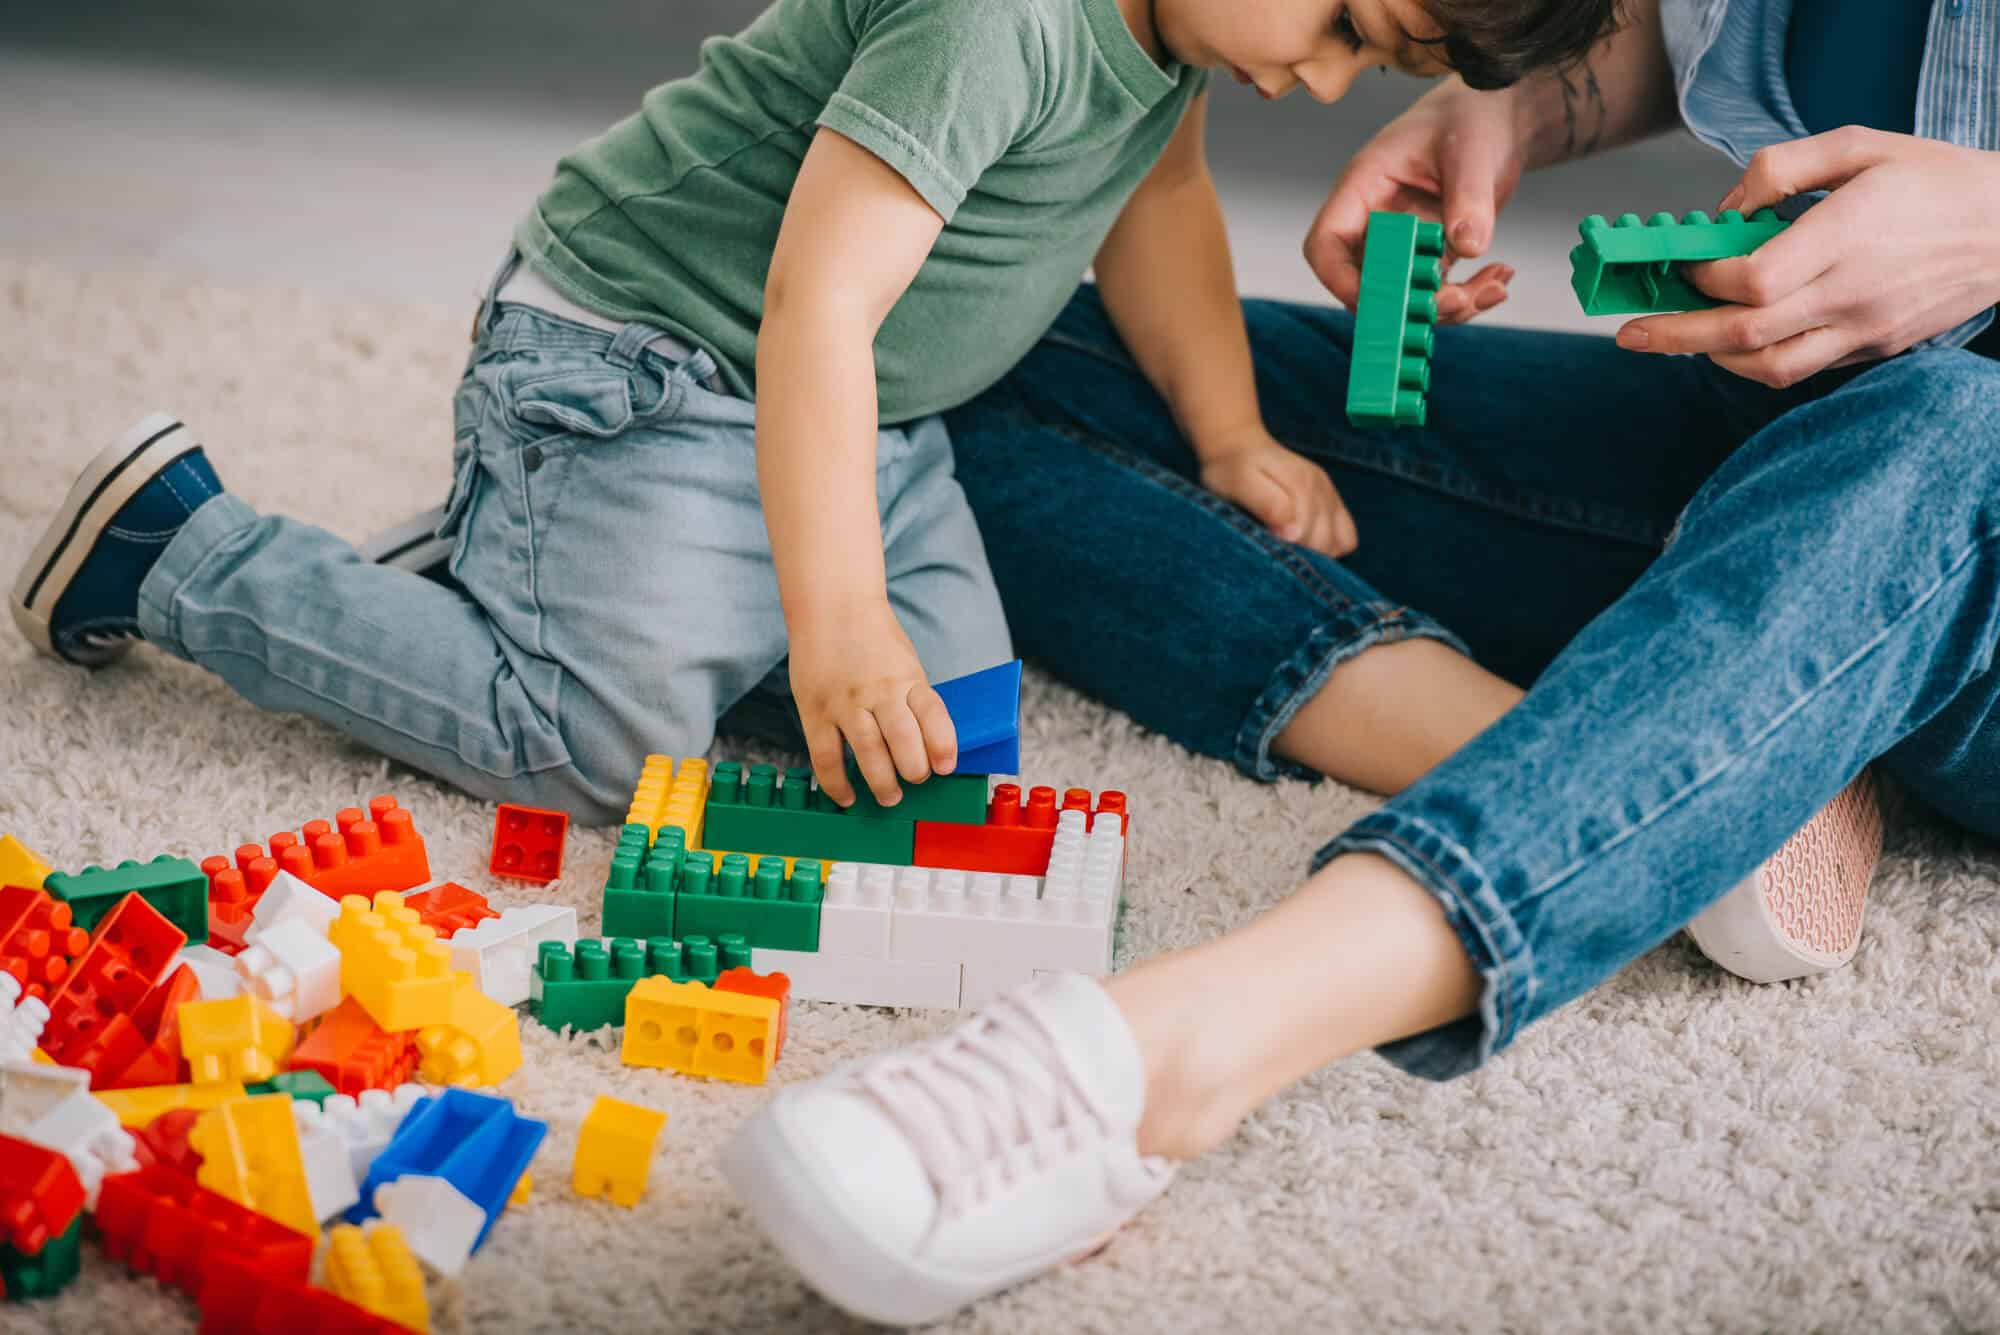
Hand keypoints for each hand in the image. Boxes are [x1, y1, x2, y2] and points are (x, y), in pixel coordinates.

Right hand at [787, 595, 955, 806]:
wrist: (832, 605)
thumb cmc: (875, 640)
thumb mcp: (905, 664)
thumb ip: (913, 700)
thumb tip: (926, 747)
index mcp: (908, 678)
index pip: (933, 716)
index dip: (943, 746)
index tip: (946, 767)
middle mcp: (879, 690)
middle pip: (903, 740)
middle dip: (914, 770)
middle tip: (916, 780)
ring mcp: (845, 702)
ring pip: (868, 753)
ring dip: (882, 783)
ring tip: (890, 797)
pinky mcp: (815, 710)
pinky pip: (826, 756)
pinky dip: (837, 783)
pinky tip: (846, 797)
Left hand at [1199, 429, 1357, 556]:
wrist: (1239, 446)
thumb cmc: (1232, 470)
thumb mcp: (1240, 483)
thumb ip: (1266, 504)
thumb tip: (1293, 533)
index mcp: (1301, 483)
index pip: (1307, 536)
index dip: (1286, 549)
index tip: (1268, 543)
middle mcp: (1321, 487)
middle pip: (1326, 542)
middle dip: (1302, 553)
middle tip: (1275, 546)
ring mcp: (1330, 493)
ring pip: (1340, 541)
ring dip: (1318, 552)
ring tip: (1290, 545)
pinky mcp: (1333, 502)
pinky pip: (1347, 536)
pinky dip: (1331, 546)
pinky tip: (1306, 543)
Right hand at [1304, 76, 1521, 323]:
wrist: (1498, 115)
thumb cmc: (1471, 116)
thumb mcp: (1471, 150)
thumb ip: (1468, 197)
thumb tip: (1468, 246)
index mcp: (1363, 187)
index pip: (1326, 243)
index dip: (1340, 280)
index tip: (1384, 300)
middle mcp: (1375, 221)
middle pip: (1367, 283)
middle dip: (1409, 304)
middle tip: (1459, 301)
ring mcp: (1403, 242)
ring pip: (1407, 297)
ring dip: (1450, 307)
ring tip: (1495, 287)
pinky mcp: (1431, 254)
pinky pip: (1438, 292)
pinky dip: (1471, 296)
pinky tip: (1500, 277)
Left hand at [1616, 128, 1999, 386]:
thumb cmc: (1934, 180)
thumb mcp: (1859, 145)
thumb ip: (1781, 168)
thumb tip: (1723, 207)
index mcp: (1846, 237)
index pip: (1753, 281)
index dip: (1704, 279)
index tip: (1681, 265)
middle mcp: (1852, 293)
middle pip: (1746, 333)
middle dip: (1676, 336)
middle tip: (1630, 332)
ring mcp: (1863, 329)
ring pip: (1769, 368)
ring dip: (1712, 357)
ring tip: (1676, 338)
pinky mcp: (1872, 349)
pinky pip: (1799, 369)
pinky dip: (1755, 361)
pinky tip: (1731, 340)